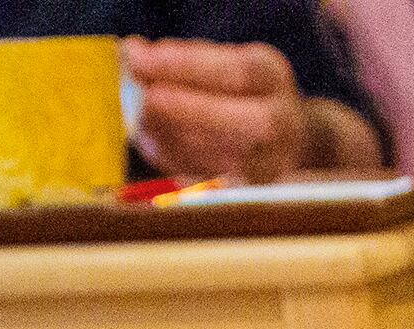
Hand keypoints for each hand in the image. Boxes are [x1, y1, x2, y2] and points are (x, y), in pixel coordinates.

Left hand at [121, 37, 365, 182]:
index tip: (139, 57)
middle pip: (245, 121)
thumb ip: (176, 57)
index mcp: (271, 75)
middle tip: (142, 97)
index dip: (184, 65)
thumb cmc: (230, 89)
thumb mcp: (214, 60)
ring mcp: (269, 161)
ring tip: (136, 114)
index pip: (236, 71)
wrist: (276, 136)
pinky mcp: (246, 189)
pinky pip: (205, 177)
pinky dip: (170, 157)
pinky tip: (149, 137)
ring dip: (169, 134)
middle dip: (185, 109)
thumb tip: (131, 54)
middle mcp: (282, 121)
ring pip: (220, 154)